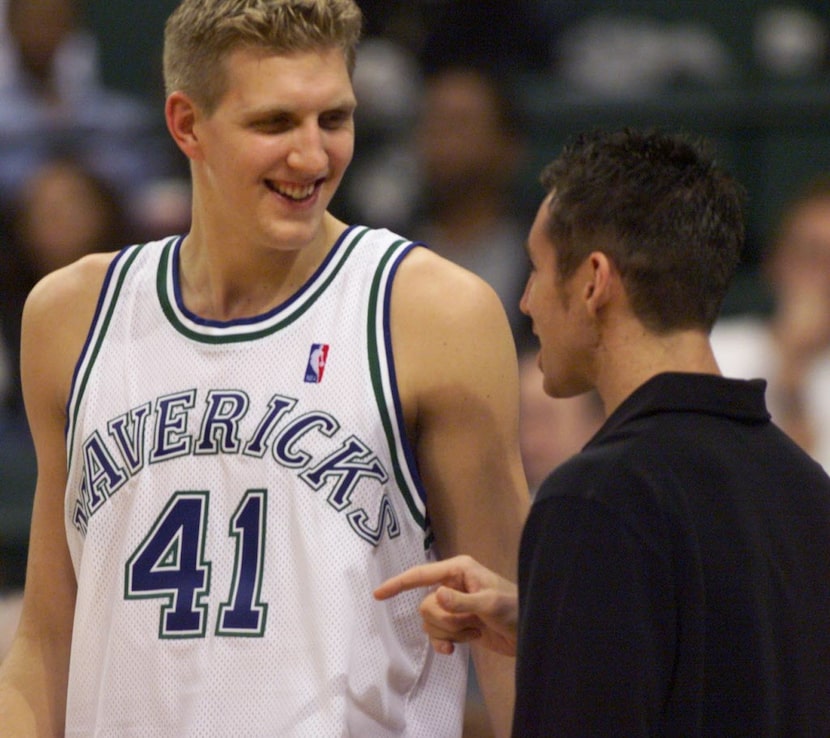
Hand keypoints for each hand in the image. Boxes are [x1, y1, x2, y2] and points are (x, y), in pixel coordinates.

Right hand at [374, 555, 517, 656]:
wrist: (529, 632)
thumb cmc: (514, 609)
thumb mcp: (491, 604)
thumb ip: (463, 601)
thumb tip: (437, 596)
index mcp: (458, 570)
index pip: (420, 575)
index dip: (398, 584)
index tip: (377, 595)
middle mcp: (451, 584)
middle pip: (425, 606)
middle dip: (445, 621)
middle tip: (470, 623)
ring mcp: (452, 605)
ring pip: (429, 621)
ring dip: (449, 631)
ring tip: (473, 631)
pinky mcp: (456, 624)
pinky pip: (435, 634)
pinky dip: (444, 642)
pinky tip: (456, 649)